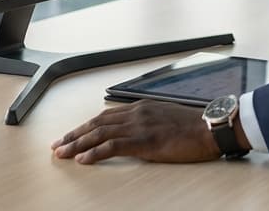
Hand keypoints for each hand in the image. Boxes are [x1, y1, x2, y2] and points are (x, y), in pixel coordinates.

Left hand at [51, 100, 236, 163]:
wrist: (210, 129)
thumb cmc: (193, 127)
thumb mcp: (166, 119)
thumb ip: (148, 123)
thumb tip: (134, 134)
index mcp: (141, 108)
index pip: (105, 116)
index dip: (85, 126)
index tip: (71, 136)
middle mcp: (137, 113)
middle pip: (97, 123)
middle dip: (74, 135)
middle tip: (58, 145)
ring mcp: (140, 126)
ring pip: (100, 133)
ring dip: (78, 144)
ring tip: (62, 153)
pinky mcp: (145, 140)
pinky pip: (113, 145)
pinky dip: (95, 152)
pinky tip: (83, 159)